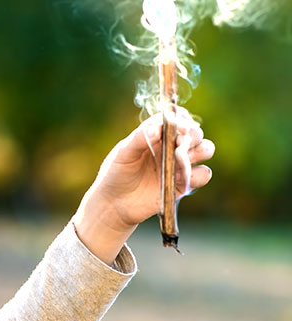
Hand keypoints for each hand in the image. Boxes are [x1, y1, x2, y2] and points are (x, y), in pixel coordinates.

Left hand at [72, 108, 214, 263]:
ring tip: (179, 161)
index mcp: (157, 133)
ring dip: (198, 152)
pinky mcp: (184, 183)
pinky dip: (197, 174)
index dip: (182, 118)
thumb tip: (157, 127)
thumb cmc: (116, 173)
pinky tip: (178, 179)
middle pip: (196, 132)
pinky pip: (204, 173)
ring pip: (206, 148)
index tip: (178, 126)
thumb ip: (139, 139)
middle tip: (177, 147)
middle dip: (190, 137)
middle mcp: (171, 145)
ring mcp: (180, 163)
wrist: (115, 203)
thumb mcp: (123, 154)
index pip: (178, 116)